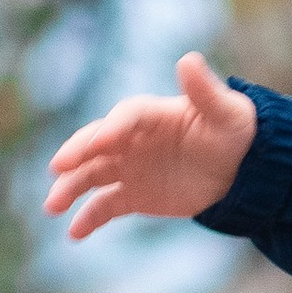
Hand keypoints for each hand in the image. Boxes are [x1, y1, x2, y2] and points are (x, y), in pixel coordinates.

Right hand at [45, 49, 257, 237]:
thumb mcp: (226, 112)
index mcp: (150, 115)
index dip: (113, 130)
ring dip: (70, 189)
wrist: (239, 168)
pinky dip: (88, 218)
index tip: (100, 143)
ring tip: (52, 206)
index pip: (125, 118)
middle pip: (96, 144)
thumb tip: (188, 59)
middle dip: (77, 155)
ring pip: (91, 176)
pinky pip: (105, 206)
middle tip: (58, 167)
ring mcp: (128, 167)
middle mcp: (130, 139)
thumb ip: (204, 90)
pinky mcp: (133, 194)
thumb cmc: (233, 132)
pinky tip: (73, 234)